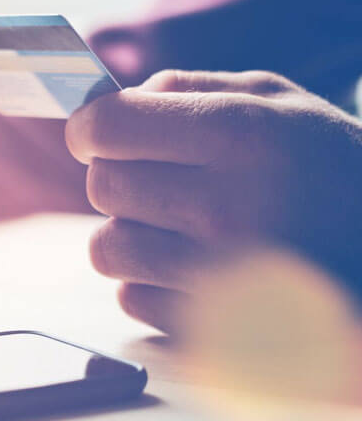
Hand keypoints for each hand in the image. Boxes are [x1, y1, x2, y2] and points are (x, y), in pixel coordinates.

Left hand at [65, 70, 361, 333]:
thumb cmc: (330, 169)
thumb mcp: (278, 101)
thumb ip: (185, 88)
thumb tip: (103, 101)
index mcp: (237, 133)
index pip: (108, 125)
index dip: (90, 128)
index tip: (97, 134)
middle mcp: (225, 205)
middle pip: (102, 186)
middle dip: (118, 177)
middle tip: (158, 180)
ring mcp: (219, 277)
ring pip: (107, 248)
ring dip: (130, 234)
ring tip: (179, 227)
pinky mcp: (215, 332)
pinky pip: (131, 298)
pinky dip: (151, 283)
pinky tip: (197, 270)